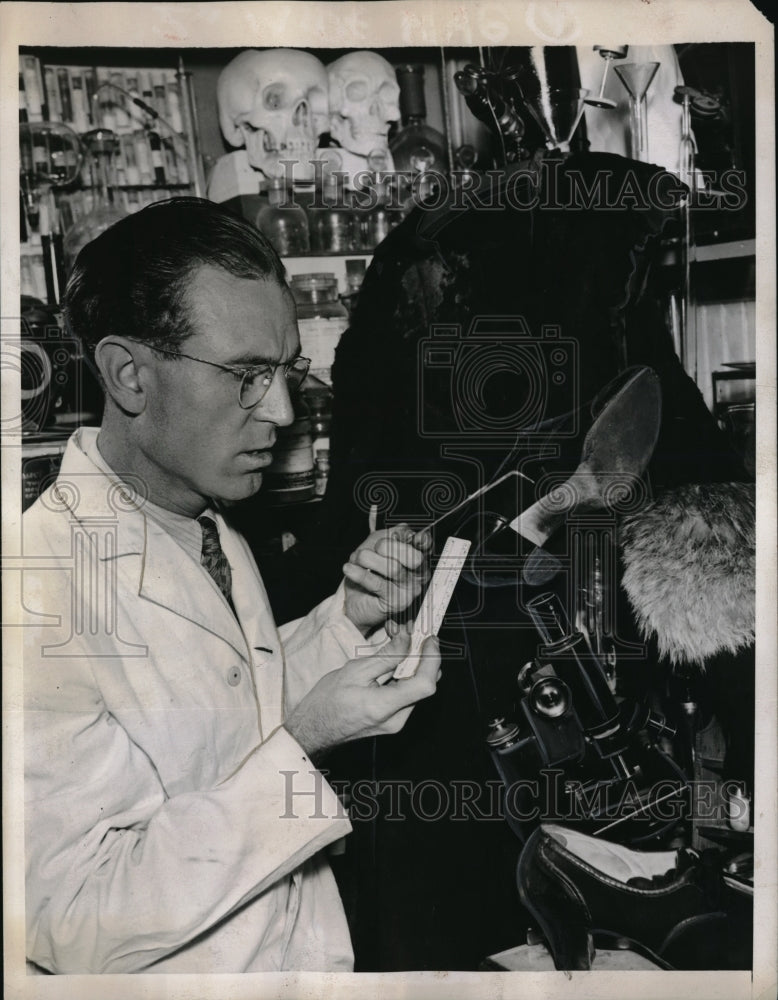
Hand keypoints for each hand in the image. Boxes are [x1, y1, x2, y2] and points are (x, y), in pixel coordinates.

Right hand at [285, 628, 439, 758]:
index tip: (430, 639)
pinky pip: (407, 696)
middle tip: (415, 636)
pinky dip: (406, 677)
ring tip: (403, 645)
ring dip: (415, 666)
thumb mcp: (354, 671)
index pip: (425, 684)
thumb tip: (407, 639)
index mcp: (384, 707)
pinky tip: (395, 663)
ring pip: (417, 690)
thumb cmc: (326, 702)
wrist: (313, 731)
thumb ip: (386, 656)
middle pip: (424, 686)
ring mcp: (396, 724)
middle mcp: (396, 720)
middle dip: (424, 658)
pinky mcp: (392, 721)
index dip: (433, 659)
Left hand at [343, 524, 431, 635]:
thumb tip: (404, 528)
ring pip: (394, 568)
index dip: (420, 539)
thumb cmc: (367, 571)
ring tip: (358, 559)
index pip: (425, 545)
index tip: (407, 535)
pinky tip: (349, 569)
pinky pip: (378, 583)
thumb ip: (389, 534)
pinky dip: (360, 574)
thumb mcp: (374, 545)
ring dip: (369, 559)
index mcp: (416, 556)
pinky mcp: (397, 601)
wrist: (355, 599)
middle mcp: (417, 573)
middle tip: (374, 549)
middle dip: (386, 547)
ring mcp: (409, 588)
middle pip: (412, 556)